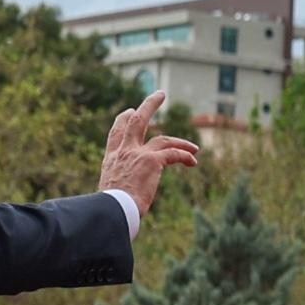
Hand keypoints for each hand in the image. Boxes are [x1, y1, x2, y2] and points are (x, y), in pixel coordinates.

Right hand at [98, 92, 200, 216]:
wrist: (112, 209)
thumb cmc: (110, 207)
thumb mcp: (110, 191)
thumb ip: (118, 186)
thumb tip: (121, 200)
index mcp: (111, 158)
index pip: (116, 133)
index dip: (123, 120)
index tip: (130, 111)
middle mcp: (124, 151)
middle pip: (136, 120)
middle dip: (149, 105)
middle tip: (160, 94)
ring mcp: (138, 154)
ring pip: (163, 137)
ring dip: (181, 141)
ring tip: (194, 147)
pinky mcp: (152, 161)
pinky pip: (174, 154)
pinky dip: (185, 157)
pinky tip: (193, 162)